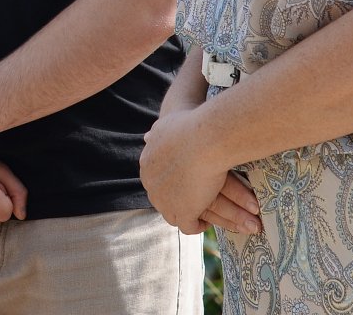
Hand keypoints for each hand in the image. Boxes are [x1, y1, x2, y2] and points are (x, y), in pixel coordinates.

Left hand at [141, 108, 252, 234]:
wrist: (203, 140)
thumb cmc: (189, 126)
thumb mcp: (164, 127)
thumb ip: (155, 135)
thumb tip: (146, 137)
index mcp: (147, 165)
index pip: (156, 180)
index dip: (170, 182)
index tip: (183, 182)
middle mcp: (151, 185)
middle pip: (162, 199)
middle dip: (175, 200)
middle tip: (190, 201)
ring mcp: (165, 202)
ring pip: (173, 215)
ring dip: (187, 215)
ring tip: (199, 215)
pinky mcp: (183, 213)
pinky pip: (188, 227)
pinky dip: (197, 226)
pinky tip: (205, 222)